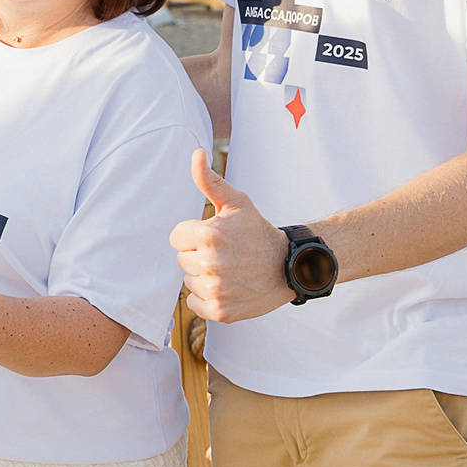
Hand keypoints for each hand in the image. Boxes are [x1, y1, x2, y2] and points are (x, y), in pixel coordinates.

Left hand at [171, 151, 292, 323]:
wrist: (290, 266)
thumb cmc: (258, 231)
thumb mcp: (236, 202)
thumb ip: (210, 180)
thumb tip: (196, 154)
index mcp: (209, 235)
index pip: (176, 238)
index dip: (193, 235)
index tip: (215, 236)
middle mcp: (210, 264)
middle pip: (182, 260)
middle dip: (199, 255)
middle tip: (226, 254)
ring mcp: (216, 290)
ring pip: (189, 281)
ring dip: (204, 276)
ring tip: (229, 270)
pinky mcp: (221, 312)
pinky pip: (195, 303)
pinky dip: (207, 298)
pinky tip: (228, 287)